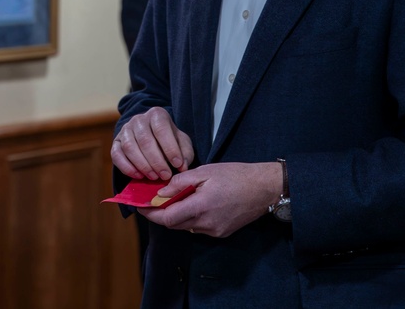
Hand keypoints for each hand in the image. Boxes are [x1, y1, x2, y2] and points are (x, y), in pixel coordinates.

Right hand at [111, 107, 193, 180]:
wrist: (152, 136)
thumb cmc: (169, 140)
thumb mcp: (182, 142)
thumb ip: (185, 153)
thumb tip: (182, 166)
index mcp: (157, 114)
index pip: (161, 129)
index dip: (170, 148)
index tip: (177, 165)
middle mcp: (139, 119)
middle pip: (145, 140)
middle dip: (156, 161)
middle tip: (165, 175)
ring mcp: (125, 130)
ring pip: (129, 147)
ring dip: (142, 165)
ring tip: (154, 177)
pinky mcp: (116, 142)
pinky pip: (116, 154)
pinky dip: (127, 167)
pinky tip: (139, 176)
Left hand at [138, 161, 281, 237]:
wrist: (264, 188)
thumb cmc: (235, 175)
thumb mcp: (205, 172)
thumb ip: (180, 183)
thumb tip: (160, 193)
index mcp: (201, 207)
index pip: (168, 218)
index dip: (151, 214)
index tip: (140, 206)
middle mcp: (207, 224)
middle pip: (174, 225)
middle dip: (160, 215)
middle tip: (151, 202)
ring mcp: (216, 230)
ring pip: (186, 227)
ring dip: (175, 216)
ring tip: (170, 200)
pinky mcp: (222, 232)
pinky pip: (198, 227)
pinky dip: (189, 218)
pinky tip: (190, 204)